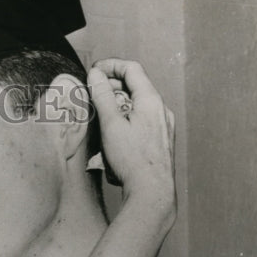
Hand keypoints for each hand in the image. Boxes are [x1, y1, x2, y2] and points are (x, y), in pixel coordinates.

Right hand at [88, 59, 175, 215]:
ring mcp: (163, 126)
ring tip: (100, 117)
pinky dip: (126, 120)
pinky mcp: (160, 141)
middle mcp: (161, 110)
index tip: (94, 71)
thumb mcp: (110, 124)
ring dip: (118, 105)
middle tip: (93, 93)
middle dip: (112, 86)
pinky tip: (114, 136)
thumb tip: (95, 75)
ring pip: (138, 105)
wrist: (152, 191)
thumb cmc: (132, 159)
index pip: (132, 69)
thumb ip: (102, 96)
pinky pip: (142, 121)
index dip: (111, 65)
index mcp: (151, 100)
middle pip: (135, 86)